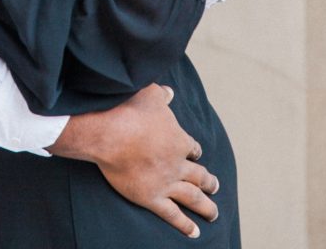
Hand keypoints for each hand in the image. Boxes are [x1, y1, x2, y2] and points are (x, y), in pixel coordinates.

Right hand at [49, 85, 218, 238]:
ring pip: (192, 197)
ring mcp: (166, 182)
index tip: (195, 153)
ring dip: (205, 206)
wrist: (110, 132)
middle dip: (208, 181)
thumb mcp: (149, 94)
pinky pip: (172, 214)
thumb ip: (161, 95)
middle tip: (215, 185)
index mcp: (178, 139)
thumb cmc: (128, 109)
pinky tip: (194, 233)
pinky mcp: (151, 197)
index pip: (191, 147)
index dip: (194, 150)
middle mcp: (177, 163)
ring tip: (214, 213)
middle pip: (198, 174)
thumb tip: (170, 92)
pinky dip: (184, 225)